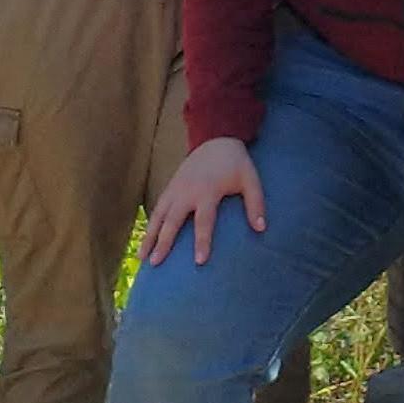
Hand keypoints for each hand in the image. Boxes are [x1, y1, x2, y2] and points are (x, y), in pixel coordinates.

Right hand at [143, 137, 266, 267]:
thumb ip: (256, 204)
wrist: (215, 139)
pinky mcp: (170, 187)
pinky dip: (150, 225)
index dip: (202, 241)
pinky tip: (146, 241)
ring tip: (142, 258)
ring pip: (158, 216)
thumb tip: (261, 229)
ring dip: (149, 236)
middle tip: (155, 263)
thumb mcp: (250, 180)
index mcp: (207, 191)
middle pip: (172, 221)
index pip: (203, 221)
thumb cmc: (235, 164)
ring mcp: (175, 189)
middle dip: (163, 242)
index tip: (199, 262)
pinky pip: (157, 209)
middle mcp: (187, 192)